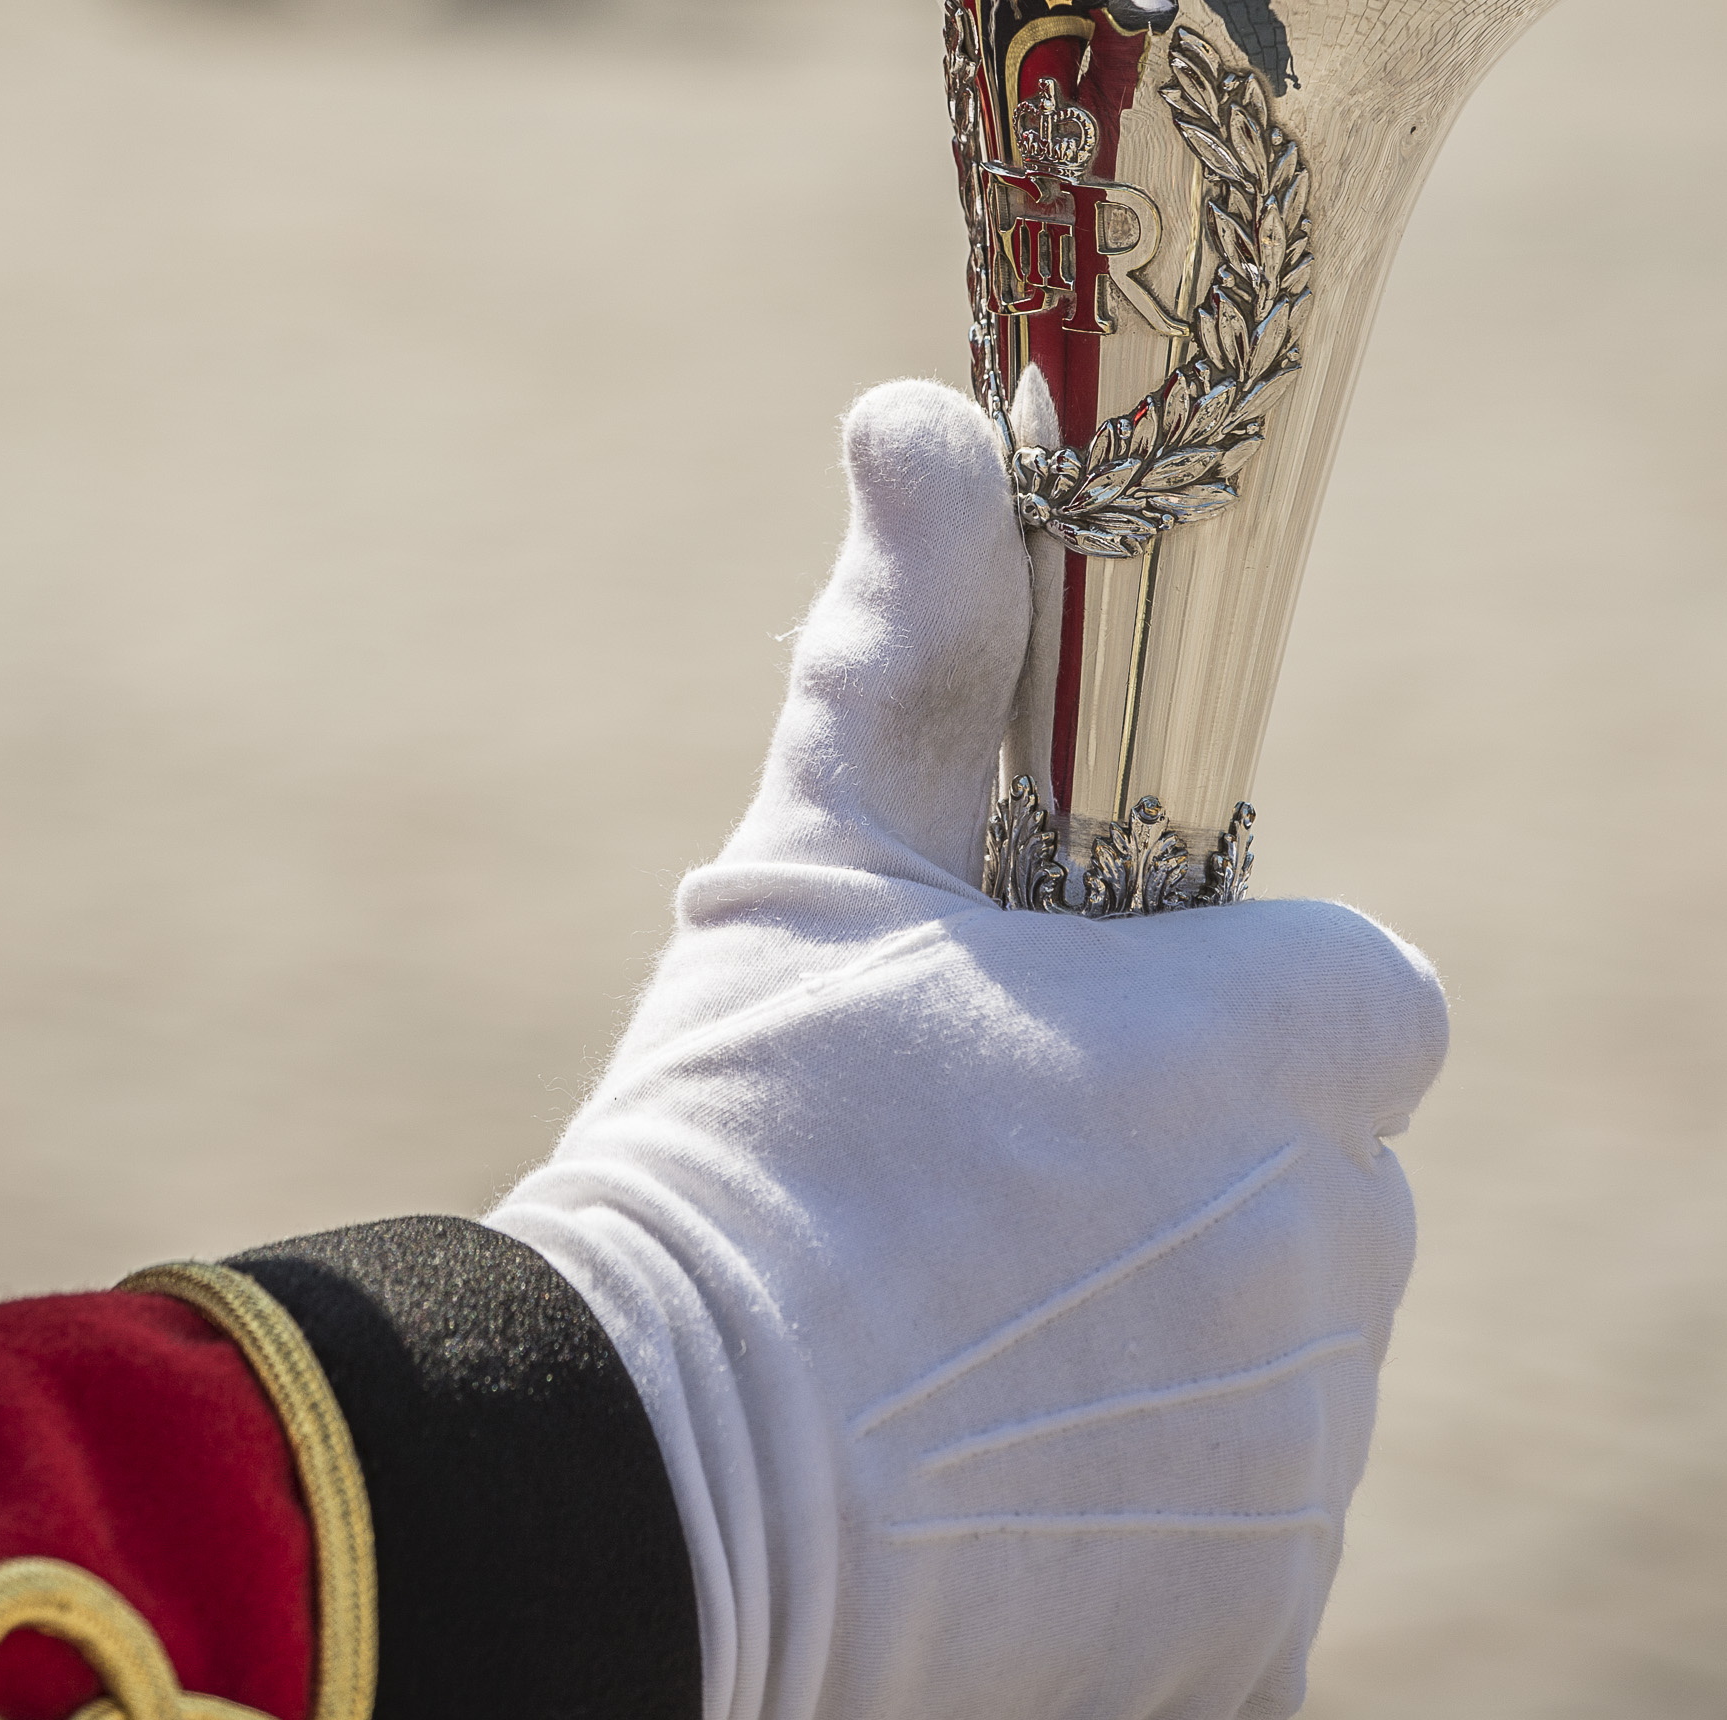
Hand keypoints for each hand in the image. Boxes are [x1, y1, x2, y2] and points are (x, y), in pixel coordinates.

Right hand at [492, 379, 1446, 1719]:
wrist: (637, 1470)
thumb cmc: (739, 1131)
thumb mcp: (816, 857)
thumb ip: (915, 634)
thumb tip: (921, 408)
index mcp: (1263, 1054)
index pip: (1368, 1005)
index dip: (1249, 1010)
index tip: (1111, 1031)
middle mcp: (1327, 1260)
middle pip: (1324, 1190)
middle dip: (1196, 1178)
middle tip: (993, 1192)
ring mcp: (1293, 1462)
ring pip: (1284, 1362)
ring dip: (1166, 1343)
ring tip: (957, 1337)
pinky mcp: (1248, 1634)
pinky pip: (1244, 1540)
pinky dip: (1145, 1521)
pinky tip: (986, 1479)